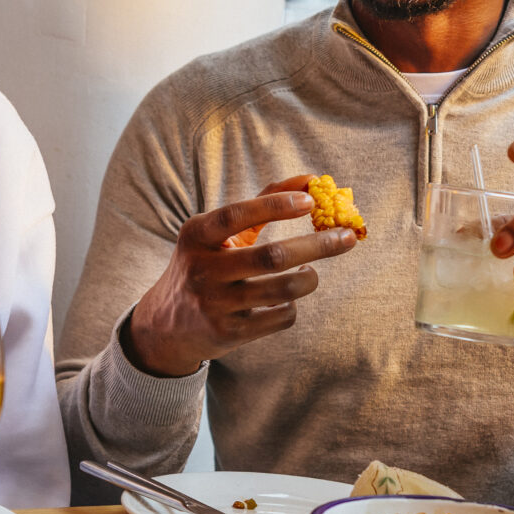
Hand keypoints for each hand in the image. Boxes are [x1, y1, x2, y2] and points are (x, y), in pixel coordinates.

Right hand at [126, 178, 359, 376]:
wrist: (167, 326)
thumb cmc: (206, 265)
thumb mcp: (219, 234)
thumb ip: (262, 202)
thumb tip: (311, 179)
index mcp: (196, 236)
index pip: (237, 215)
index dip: (275, 206)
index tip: (310, 200)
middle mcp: (202, 270)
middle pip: (272, 256)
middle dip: (318, 245)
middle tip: (346, 237)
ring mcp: (215, 305)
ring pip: (284, 290)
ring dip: (309, 278)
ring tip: (310, 271)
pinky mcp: (229, 333)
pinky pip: (281, 317)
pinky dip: (292, 305)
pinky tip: (285, 299)